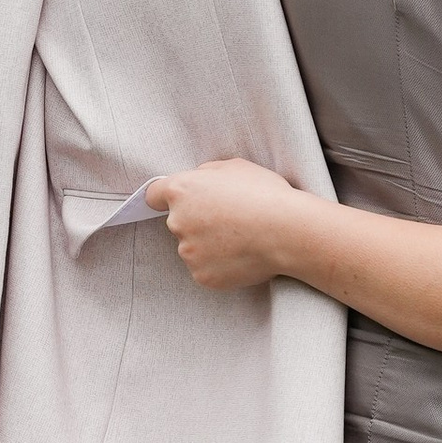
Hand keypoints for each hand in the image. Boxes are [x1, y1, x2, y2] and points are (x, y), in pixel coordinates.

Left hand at [143, 159, 310, 291]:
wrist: (288, 232)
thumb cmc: (265, 195)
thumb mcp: (235, 167)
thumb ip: (207, 173)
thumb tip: (200, 180)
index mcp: (181, 191)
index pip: (153, 195)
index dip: (165, 198)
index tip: (180, 203)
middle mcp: (177, 222)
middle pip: (178, 222)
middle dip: (197, 222)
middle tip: (230, 221)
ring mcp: (189, 252)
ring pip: (193, 248)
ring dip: (210, 245)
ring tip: (242, 239)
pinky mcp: (202, 276)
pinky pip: (207, 269)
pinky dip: (221, 265)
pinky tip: (243, 256)